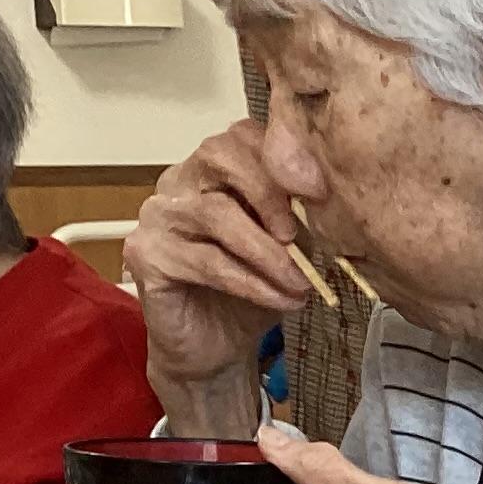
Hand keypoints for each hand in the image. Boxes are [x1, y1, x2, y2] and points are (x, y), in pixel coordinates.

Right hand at [124, 122, 315, 433]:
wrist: (217, 349)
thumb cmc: (252, 291)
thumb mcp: (290, 248)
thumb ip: (302, 217)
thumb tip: (336, 203)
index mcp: (214, 169)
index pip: (244, 135)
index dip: (283, 158)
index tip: (322, 194)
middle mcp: (179, 182)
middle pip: (220, 155)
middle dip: (270, 194)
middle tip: (298, 236)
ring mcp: (158, 216)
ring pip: (216, 213)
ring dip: (268, 253)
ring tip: (301, 284)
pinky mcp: (146, 255)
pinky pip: (206, 261)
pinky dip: (252, 282)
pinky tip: (280, 300)